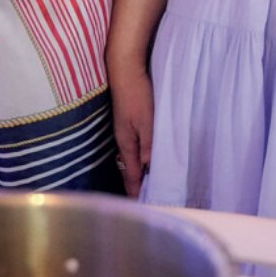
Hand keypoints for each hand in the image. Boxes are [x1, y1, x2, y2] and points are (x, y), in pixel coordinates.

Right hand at [107, 51, 154, 196]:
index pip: (131, 175)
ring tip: (152, 185)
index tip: (144, 207)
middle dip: (138, 186)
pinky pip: (135, 148)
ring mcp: (125, 132)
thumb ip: (150, 144)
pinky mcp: (129, 124)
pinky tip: (150, 159)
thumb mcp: (148, 121)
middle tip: (151, 200)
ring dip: (141, 172)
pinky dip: (142, 158)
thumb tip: (149, 167)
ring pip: (133, 159)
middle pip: (130, 170)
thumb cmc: (136, 94)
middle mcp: (123, 141)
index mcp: (126, 144)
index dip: (136, 193)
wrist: (125, 69)